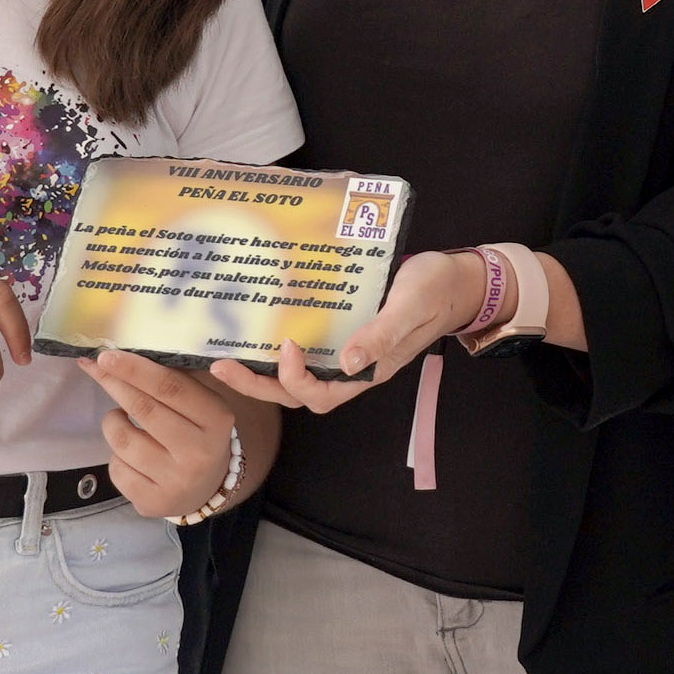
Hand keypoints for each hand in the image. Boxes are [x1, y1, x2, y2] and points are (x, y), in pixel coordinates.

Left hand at [82, 350, 241, 517]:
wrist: (208, 487)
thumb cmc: (198, 432)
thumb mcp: (203, 404)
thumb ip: (175, 378)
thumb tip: (125, 352)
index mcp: (216, 420)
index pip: (170, 387)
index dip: (135, 369)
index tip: (107, 356)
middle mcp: (199, 453)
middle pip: (143, 409)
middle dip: (115, 384)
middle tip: (96, 367)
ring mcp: (175, 482)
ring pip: (122, 441)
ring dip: (112, 422)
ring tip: (121, 419)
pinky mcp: (152, 503)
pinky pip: (116, 469)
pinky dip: (115, 455)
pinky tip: (131, 453)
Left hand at [210, 251, 487, 413]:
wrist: (453, 278)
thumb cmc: (434, 292)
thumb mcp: (410, 308)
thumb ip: (382, 334)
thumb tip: (350, 363)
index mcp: (368, 371)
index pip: (321, 395)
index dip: (296, 379)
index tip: (286, 345)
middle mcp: (350, 368)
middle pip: (296, 394)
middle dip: (257, 385)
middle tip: (221, 366)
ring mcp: (343, 352)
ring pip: (293, 375)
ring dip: (258, 371)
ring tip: (223, 355)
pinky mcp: (338, 332)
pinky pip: (302, 348)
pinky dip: (273, 346)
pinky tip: (253, 329)